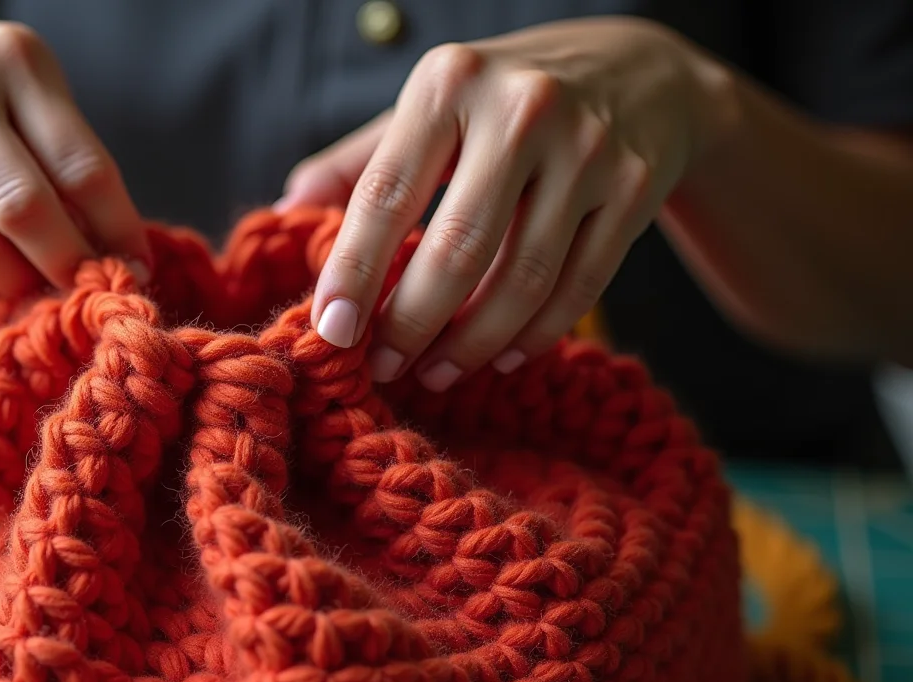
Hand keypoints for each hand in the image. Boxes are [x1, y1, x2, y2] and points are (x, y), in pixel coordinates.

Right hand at [0, 1, 149, 292]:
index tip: (134, 268)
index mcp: (10, 60)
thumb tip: (110, 253)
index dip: (116, 232)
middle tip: (83, 291)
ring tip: (24, 275)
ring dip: (6, 278)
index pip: (80, 168)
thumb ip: (63, 156)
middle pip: (19, 210)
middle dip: (63, 266)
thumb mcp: (23, 83)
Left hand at [285, 17, 727, 389]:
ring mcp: (588, 150)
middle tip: (382, 367)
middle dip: (411, 323)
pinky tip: (499, 357)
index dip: (354, 272)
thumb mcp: (429, 107)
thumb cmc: (502, 99)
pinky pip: (579, 287)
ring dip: (470, 344)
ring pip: (522, 280)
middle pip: (458, 249)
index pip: (386, 193)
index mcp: (450, 84)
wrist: (639, 70)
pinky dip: (533, 336)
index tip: (330, 332)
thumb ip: (357, 163)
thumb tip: (282, 216)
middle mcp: (522, 109)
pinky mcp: (635, 188)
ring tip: (434, 372)